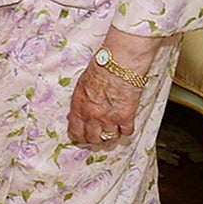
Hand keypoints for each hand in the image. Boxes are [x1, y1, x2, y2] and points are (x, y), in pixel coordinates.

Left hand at [67, 31, 159, 145]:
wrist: (118, 64)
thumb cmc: (100, 68)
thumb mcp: (81, 86)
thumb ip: (80, 103)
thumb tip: (78, 114)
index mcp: (79, 108)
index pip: (76, 132)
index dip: (80, 137)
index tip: (83, 137)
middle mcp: (92, 117)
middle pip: (93, 139)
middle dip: (96, 139)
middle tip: (99, 136)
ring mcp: (109, 119)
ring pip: (110, 139)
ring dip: (111, 136)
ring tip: (113, 131)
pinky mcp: (126, 117)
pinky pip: (126, 132)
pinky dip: (126, 130)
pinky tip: (125, 124)